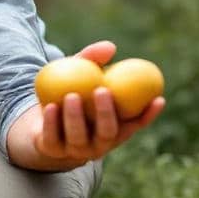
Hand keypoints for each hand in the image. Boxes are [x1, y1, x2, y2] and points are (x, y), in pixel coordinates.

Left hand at [34, 40, 164, 164]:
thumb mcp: (79, 74)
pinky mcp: (52, 150)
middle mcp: (99, 143)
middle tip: (102, 91)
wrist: (40, 122)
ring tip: (72, 96)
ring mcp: (76, 150)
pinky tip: (51, 106)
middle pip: (108, 133)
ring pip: (79, 137)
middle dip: (107, 113)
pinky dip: (52, 122)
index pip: (136, 124)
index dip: (149, 114)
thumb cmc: (69, 93)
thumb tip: (110, 47)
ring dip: (76, 117)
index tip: (158, 97)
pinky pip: (53, 137)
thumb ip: (93, 61)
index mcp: (114, 128)